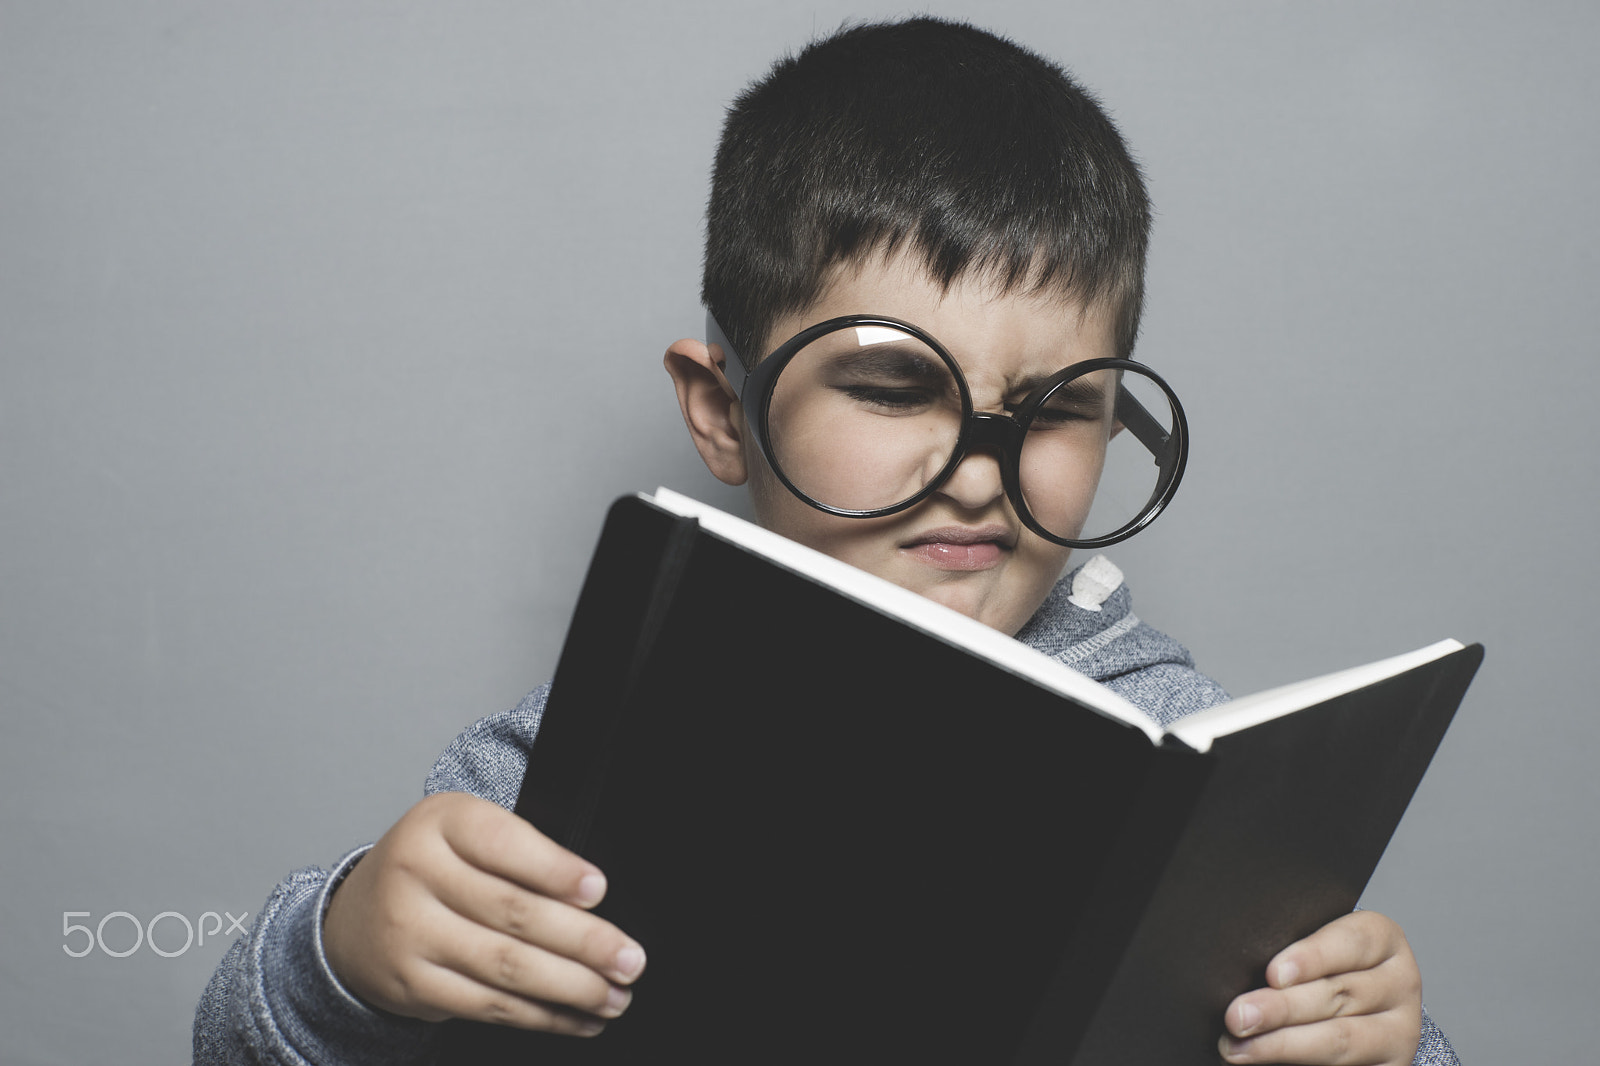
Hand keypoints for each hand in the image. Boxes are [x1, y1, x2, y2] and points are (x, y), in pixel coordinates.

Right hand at [323, 791, 645, 1034]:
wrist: (353, 920)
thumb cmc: (432, 867)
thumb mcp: (463, 831)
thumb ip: (518, 852)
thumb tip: (590, 898)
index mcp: (440, 822)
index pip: (503, 844)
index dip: (554, 869)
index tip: (598, 890)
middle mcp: (417, 874)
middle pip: (513, 912)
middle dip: (583, 941)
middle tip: (628, 958)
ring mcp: (410, 934)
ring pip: (505, 966)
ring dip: (571, 987)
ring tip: (613, 994)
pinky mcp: (414, 985)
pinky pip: (488, 1005)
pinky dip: (541, 1016)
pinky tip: (576, 1016)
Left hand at [1219, 910, 1421, 1064]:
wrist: (1355, 1009)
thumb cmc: (1319, 968)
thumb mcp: (1313, 948)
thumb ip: (1289, 954)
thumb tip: (1236, 968)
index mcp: (1383, 941)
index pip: (1351, 943)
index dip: (1311, 957)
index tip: (1272, 974)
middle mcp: (1399, 985)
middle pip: (1338, 995)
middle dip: (1281, 1009)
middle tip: (1237, 1017)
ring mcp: (1400, 1032)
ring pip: (1341, 1040)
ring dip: (1283, 1046)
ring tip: (1238, 1049)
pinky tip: (1267, 1065)